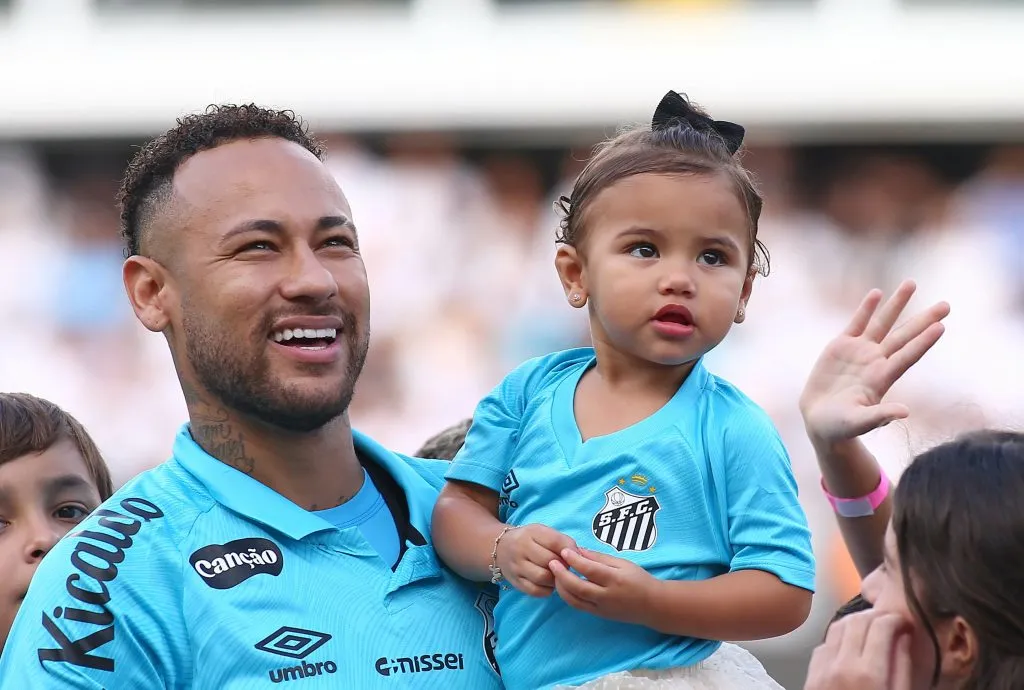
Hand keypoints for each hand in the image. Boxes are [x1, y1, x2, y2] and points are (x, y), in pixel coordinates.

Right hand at [495, 524, 577, 596]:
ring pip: (542, 577)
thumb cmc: (529, 540)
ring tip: (557, 576)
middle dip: (562, 566)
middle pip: (549, 561)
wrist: (500, 547)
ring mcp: (516, 566)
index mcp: (531, 532)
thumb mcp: (543, 533)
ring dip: (555, 579)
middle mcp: (521, 548)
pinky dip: (546, 590)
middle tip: (565, 567)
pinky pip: (535, 591)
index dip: (569, 551)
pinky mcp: (515, 582)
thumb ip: (562, 541)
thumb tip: (579, 556)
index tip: (573, 556)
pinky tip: (548, 584)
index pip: (555, 542)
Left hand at [548, 547, 656, 624]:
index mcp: (615, 580)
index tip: (563, 551)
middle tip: (551, 563)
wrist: (652, 606)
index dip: (575, 560)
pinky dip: (568, 596)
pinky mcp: (599, 615)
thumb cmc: (639, 579)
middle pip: (578, 587)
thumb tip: (579, 551)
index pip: (590, 570)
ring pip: (574, 600)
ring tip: (554, 574)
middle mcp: (607, 596)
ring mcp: (602, 608)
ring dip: (561, 587)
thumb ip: (600, 558)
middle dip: (562, 575)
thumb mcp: (623, 563)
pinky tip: (563, 585)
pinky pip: (579, 606)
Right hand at [800, 280, 948, 445]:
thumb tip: (905, 412)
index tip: (941, 327)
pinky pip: (856, 323)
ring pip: (883, 323)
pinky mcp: (841, 346)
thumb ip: (879, 416)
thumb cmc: (840, 427)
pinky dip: (866, 308)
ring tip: (911, 283)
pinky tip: (877, 293)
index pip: (907, 356)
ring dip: (897, 304)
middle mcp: (876, 361)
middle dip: (924, 319)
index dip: (923, 343)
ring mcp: (860, 352)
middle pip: (904, 336)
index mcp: (881, 379)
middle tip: (946, 304)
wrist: (819, 420)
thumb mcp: (858, 423)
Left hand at [804, 609, 912, 689]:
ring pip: (836, 626)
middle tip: (889, 623)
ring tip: (870, 630)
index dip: (896, 619)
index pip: (880, 626)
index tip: (904, 623)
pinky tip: (850, 647)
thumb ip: (902, 668)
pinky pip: (823, 645)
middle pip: (857, 621)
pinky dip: (838, 639)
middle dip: (875, 616)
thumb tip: (904, 636)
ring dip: (855, 623)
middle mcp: (842, 666)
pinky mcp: (810, 677)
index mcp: (869, 673)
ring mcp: (821, 670)